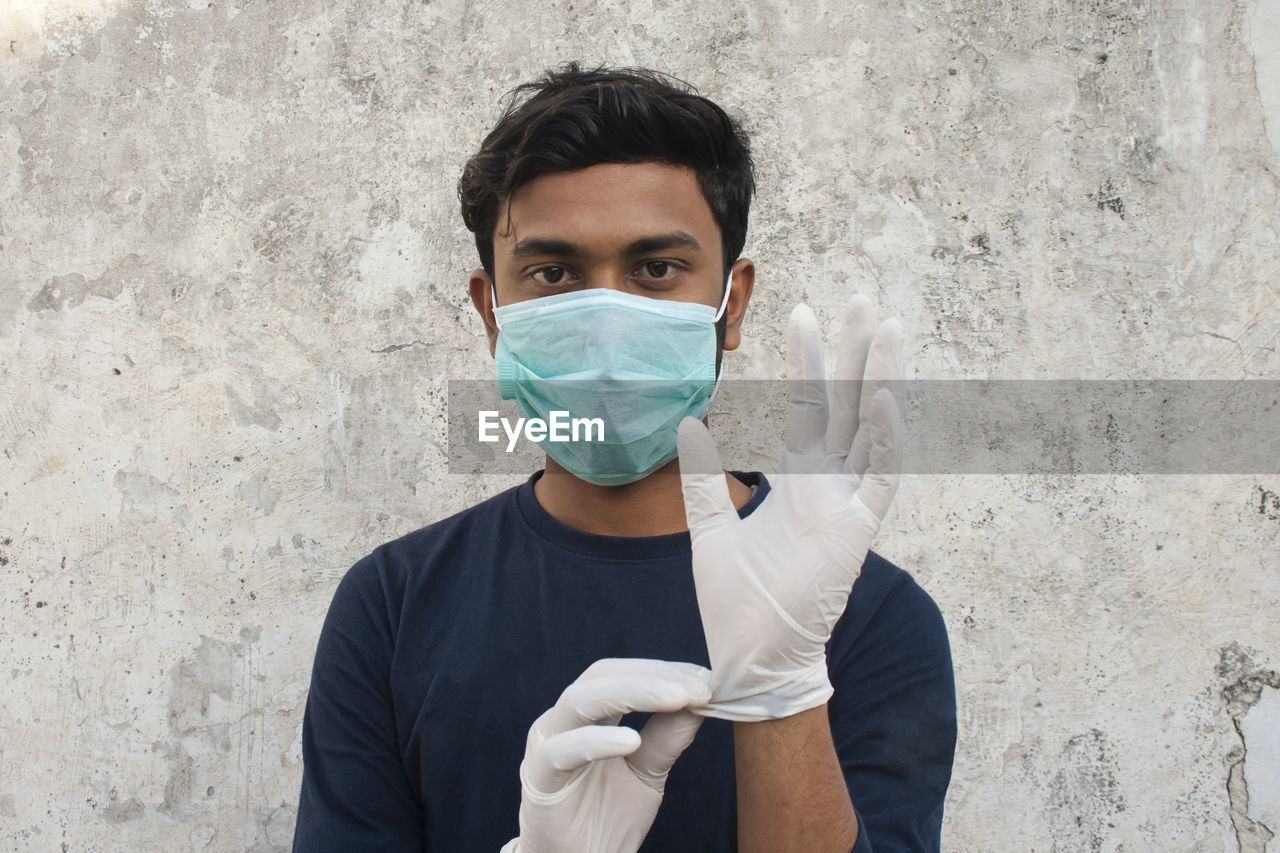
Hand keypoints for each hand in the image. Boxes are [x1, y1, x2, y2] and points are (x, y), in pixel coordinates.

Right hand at [501, 658, 712, 852]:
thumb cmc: (607, 818)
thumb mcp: (648, 772)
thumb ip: (668, 736)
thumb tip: (702, 699)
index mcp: (589, 715)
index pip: (623, 673)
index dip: (663, 670)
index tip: (705, 677)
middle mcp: (564, 722)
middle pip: (601, 675)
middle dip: (652, 675)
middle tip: (698, 687)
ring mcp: (547, 746)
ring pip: (580, 701)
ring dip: (633, 692)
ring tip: (677, 699)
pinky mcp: (539, 780)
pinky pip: (562, 751)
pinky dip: (598, 741)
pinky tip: (631, 741)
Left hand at [677, 294, 904, 720]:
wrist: (749, 659)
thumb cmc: (737, 603)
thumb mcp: (710, 530)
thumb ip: (703, 479)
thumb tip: (690, 423)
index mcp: (796, 482)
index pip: (806, 409)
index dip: (806, 363)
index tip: (804, 314)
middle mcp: (826, 487)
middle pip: (846, 406)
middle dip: (856, 354)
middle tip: (867, 299)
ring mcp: (844, 508)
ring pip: (870, 431)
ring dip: (881, 381)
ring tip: (891, 329)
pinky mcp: (853, 536)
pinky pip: (876, 483)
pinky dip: (882, 443)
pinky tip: (885, 399)